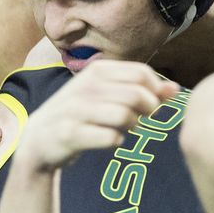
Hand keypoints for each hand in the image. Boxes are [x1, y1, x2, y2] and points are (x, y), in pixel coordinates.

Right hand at [20, 60, 178, 171]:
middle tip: (141, 120)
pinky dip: (116, 141)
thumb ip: (142, 91)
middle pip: (137, 94)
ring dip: (132, 126)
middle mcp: (85, 86)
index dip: (155, 91)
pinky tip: (110, 140)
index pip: (141, 73)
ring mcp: (76, 109)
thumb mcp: (107, 96)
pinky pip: (110, 137)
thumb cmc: (80, 115)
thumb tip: (175, 88)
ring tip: (125, 129)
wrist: (38, 140)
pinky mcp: (69, 133)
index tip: (150, 104)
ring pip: (125, 115)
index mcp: (96, 71)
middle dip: (147, 110)